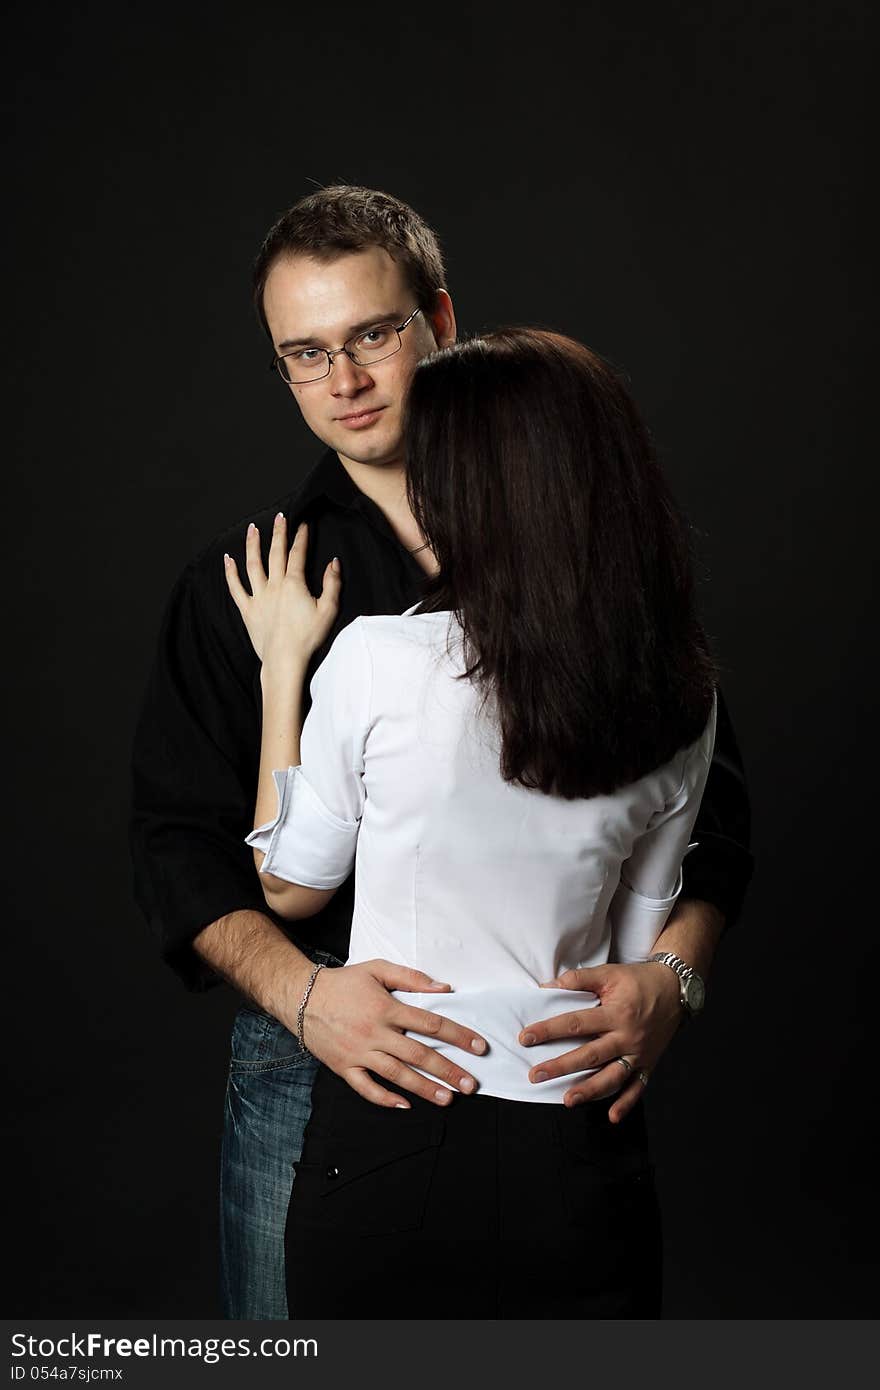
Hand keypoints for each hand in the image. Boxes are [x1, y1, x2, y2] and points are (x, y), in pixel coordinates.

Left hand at [224, 513, 340, 665]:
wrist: (285, 660)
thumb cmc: (308, 638)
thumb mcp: (329, 610)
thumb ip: (332, 584)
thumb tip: (334, 563)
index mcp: (294, 584)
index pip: (298, 554)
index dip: (301, 537)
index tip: (303, 524)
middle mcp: (274, 586)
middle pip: (275, 553)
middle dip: (278, 533)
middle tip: (280, 517)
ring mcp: (258, 597)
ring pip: (253, 565)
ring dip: (252, 545)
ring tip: (252, 529)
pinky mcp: (248, 610)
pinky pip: (235, 588)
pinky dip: (230, 573)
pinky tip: (228, 560)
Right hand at [302, 960, 488, 1109]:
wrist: (301, 997)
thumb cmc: (343, 982)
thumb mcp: (377, 969)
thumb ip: (411, 977)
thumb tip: (444, 988)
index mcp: (386, 1008)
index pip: (431, 1024)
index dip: (458, 1036)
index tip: (478, 1047)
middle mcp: (375, 1033)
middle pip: (418, 1054)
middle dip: (447, 1070)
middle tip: (470, 1085)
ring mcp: (359, 1053)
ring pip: (396, 1075)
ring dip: (423, 1088)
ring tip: (447, 1099)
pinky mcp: (343, 1067)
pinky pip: (365, 1088)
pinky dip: (384, 1098)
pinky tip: (404, 1105)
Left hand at [519, 962, 682, 1121]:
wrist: (677, 989)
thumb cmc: (638, 980)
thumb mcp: (609, 973)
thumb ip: (578, 979)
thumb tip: (546, 986)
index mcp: (616, 1012)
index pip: (576, 1023)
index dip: (549, 1030)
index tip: (526, 1038)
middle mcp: (628, 1036)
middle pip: (590, 1055)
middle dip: (561, 1067)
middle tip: (536, 1075)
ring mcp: (639, 1053)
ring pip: (612, 1077)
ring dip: (590, 1091)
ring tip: (567, 1100)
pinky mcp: (649, 1063)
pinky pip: (638, 1088)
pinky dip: (626, 1103)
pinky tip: (612, 1117)